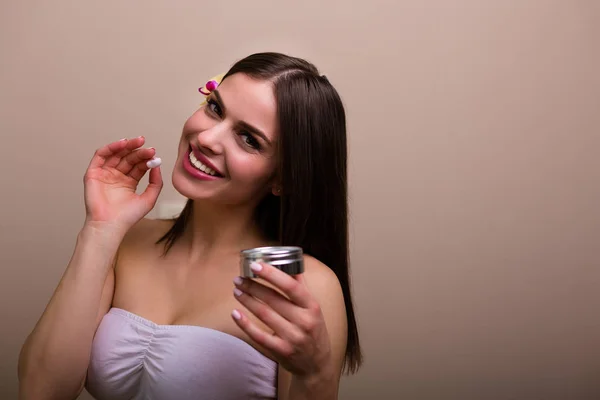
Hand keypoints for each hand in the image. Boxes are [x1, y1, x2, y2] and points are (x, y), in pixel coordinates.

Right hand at [83, 136, 162, 231]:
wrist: (110, 224)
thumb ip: (156, 182)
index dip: (146, 159)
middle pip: (129, 158)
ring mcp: (105, 174)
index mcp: (129, 182)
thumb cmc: (128, 216)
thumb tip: (157, 165)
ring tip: (138, 141)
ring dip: (127, 146)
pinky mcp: (93, 173)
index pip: (139, 166)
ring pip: (116, 154)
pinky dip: (110, 147)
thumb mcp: (149, 198)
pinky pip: (101, 156)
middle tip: (149, 148)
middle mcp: (117, 176)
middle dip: (139, 151)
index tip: (155, 155)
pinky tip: (122, 144)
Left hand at [232, 262, 333, 379]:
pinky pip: (259, 335)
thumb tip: (291, 264)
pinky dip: (245, 324)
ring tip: (237, 290)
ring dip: (247, 300)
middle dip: (253, 286)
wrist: (317, 365)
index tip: (255, 265)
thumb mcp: (314, 309)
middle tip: (239, 279)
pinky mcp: (281, 351)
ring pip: (264, 314)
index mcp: (312, 306)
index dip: (272, 274)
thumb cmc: (314, 331)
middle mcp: (304, 321)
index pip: (291, 286)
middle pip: (273, 299)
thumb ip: (302, 287)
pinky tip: (235, 313)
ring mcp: (292, 337)